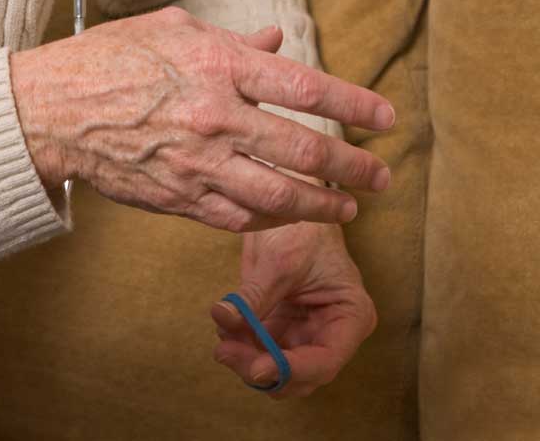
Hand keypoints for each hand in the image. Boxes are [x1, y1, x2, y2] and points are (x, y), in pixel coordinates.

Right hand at [9, 8, 393, 232]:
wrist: (51, 110)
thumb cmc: (109, 58)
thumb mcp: (172, 29)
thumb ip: (231, 40)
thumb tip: (276, 42)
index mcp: (217, 65)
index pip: (303, 86)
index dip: (352, 103)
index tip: (385, 117)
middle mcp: (215, 117)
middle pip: (303, 149)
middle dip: (353, 165)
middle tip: (382, 173)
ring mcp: (198, 164)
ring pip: (281, 195)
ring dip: (324, 203)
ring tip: (351, 206)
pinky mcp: (180, 198)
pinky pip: (241, 216)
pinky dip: (274, 217)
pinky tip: (292, 214)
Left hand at [210, 220, 377, 397]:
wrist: (292, 199)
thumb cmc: (301, 227)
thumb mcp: (279, 261)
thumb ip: (254, 296)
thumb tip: (222, 318)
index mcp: (351, 315)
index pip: (325, 360)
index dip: (291, 370)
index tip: (256, 369)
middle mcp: (334, 331)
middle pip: (301, 373)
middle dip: (264, 368)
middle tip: (227, 353)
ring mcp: (308, 331)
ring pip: (279, 368)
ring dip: (249, 360)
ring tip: (223, 342)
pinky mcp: (284, 326)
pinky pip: (262, 348)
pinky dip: (243, 346)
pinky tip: (225, 330)